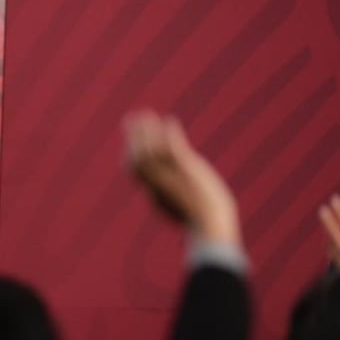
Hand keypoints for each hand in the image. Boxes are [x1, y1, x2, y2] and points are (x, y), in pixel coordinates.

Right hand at [123, 110, 239, 244]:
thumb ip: (170, 203)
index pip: (135, 169)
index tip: (130, 143)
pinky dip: (169, 132)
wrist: (209, 226)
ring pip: (151, 149)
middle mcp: (157, 182)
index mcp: (154, 193)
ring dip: (146, 130)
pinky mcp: (185, 169)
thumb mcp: (179, 213)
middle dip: (132, 136)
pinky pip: (172, 147)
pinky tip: (170, 120)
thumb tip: (165, 202)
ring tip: (145, 114)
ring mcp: (170, 175)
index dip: (130, 153)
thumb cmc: (201, 224)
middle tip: (130, 119)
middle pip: (137, 156)